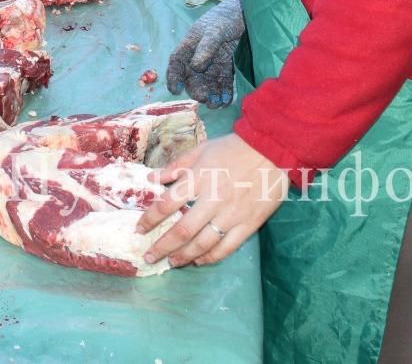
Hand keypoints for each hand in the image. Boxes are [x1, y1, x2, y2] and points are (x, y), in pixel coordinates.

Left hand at [137, 133, 287, 267]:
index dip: (150, 219)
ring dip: (184, 256)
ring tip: (172, 262)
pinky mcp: (249, 224)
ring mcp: (232, 214)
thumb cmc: (233, 148)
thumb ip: (177, 165)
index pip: (167, 204)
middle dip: (163, 246)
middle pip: (183, 230)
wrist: (272, 150)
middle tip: (150, 256)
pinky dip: (211, 257)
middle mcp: (213, 199)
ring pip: (204, 243)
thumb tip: (152, 178)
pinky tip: (199, 260)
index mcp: (198, 179)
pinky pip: (227, 247)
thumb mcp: (201, 149)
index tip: (139, 229)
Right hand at [167, 0, 244, 106]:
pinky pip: (223, 82)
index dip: (173, 76)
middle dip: (196, 89)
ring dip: (210, 94)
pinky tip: (225, 101)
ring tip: (216, 104)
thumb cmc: (226, 17)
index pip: (177, 62)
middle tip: (203, 98)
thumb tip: (195, 67)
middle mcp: (199, 55)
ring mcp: (214, 61)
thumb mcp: (214, 30)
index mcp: (190, 44)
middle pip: (193, 76)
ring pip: (208, 82)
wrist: (248, 12)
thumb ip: (205, 48)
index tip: (175, 90)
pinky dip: (223, 92)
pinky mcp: (227, 65)